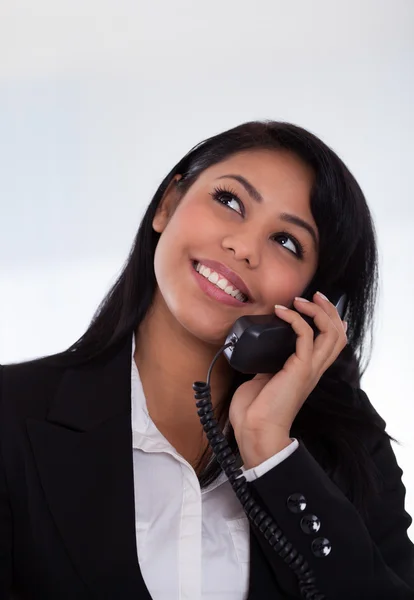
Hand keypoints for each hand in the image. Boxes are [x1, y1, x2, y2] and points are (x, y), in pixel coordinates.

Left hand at [228, 292, 347, 469]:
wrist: (255, 429)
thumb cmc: (256, 409)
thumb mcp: (263, 377)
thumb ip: (268, 362)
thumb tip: (260, 349)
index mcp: (307, 370)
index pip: (332, 342)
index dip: (329, 319)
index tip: (313, 303)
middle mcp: (314, 368)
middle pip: (337, 333)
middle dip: (328, 310)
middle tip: (313, 296)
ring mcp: (309, 369)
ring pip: (330, 333)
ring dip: (317, 311)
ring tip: (300, 300)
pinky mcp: (299, 369)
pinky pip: (304, 335)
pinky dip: (294, 319)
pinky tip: (282, 312)